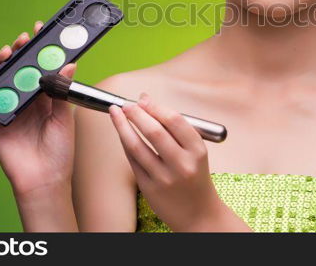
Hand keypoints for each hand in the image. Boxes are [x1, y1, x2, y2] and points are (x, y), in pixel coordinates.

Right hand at [0, 21, 77, 197]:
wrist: (45, 180)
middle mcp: (26, 100)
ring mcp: (10, 109)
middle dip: (20, 52)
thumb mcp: (66, 117)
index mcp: (45, 96)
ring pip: (2, 81)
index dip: (40, 48)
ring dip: (2, 64)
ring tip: (9, 52)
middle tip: (25, 39)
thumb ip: (63, 91)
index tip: (42, 29)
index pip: (41, 66)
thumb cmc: (59, 151)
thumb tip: (70, 63)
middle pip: (19, 69)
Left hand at [108, 93, 224, 231]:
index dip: (155, 107)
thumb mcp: (195, 152)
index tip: (143, 100)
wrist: (199, 214)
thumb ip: (174, 128)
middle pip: (154, 131)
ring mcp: (165, 179)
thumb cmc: (195, 177)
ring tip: (116, 113)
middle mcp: (182, 164)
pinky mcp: (150, 189)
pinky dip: (125, 144)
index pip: (174, 120)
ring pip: (137, 147)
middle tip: (126, 104)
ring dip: (122, 126)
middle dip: (136, 114)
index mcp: (197, 151)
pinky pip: (132, 162)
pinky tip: (122, 134)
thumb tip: (146, 101)